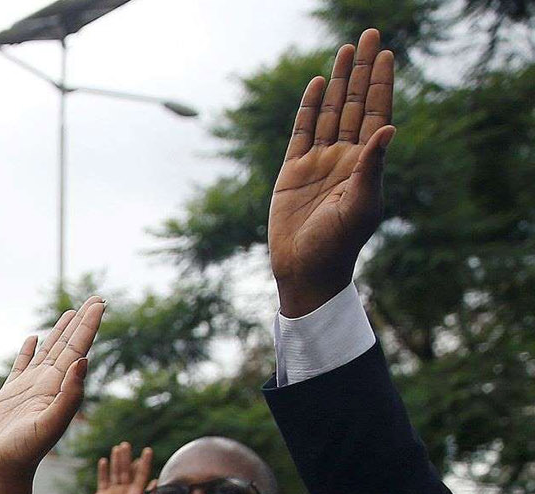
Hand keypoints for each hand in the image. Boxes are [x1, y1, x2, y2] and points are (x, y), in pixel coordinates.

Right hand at [0, 298, 105, 483]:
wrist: (2, 468)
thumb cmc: (25, 452)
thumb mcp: (50, 424)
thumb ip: (69, 395)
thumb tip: (84, 361)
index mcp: (60, 386)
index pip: (79, 348)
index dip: (89, 325)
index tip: (101, 303)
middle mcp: (49, 383)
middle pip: (68, 344)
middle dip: (81, 322)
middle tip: (95, 299)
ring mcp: (30, 387)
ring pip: (48, 351)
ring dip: (59, 332)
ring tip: (70, 313)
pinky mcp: (11, 393)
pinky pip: (22, 364)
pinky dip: (28, 349)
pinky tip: (33, 338)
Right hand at [82, 442, 152, 493]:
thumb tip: (158, 483)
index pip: (141, 475)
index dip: (145, 463)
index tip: (148, 450)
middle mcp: (126, 492)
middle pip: (127, 471)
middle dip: (127, 458)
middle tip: (127, 444)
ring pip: (115, 473)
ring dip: (117, 460)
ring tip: (117, 447)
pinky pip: (103, 480)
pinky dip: (103, 471)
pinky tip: (104, 461)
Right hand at [270, 29, 394, 317]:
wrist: (306, 269)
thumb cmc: (339, 243)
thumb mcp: (362, 204)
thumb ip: (373, 166)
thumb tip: (389, 128)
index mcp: (364, 163)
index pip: (376, 113)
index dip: (381, 83)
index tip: (386, 54)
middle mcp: (343, 157)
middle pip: (355, 103)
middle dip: (361, 70)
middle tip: (368, 36)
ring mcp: (318, 162)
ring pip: (330, 112)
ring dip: (338, 81)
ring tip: (345, 50)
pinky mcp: (292, 173)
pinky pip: (302, 132)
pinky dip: (309, 108)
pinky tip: (316, 85)